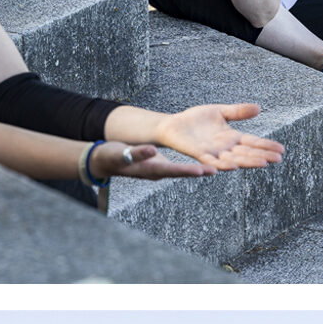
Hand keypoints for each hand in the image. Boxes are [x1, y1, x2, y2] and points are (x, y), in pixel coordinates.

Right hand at [90, 140, 213, 180]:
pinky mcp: (158, 165)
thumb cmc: (111, 157)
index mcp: (150, 170)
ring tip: (217, 166)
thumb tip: (152, 150)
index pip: (173, 171)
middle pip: (182, 173)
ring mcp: (158, 170)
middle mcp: (157, 172)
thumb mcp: (122, 154)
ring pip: (182, 171)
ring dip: (198, 169)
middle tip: (218, 169)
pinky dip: (190, 164)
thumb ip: (137, 153)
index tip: (204, 170)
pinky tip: (204, 161)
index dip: (189, 170)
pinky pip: (177, 168)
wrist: (104, 161)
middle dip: (199, 171)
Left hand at [151, 105, 286, 171]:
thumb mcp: (220, 111)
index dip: (266, 146)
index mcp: (232, 138)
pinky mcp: (200, 154)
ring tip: (263, 163)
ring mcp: (214, 152)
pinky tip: (233, 166)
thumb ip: (238, 112)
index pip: (253, 142)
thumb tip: (259, 108)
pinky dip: (223, 164)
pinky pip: (213, 161)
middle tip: (278, 159)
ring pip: (235, 159)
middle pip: (247, 153)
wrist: (174, 125)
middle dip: (263, 155)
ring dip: (248, 162)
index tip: (281, 150)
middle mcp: (226, 148)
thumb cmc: (196, 120)